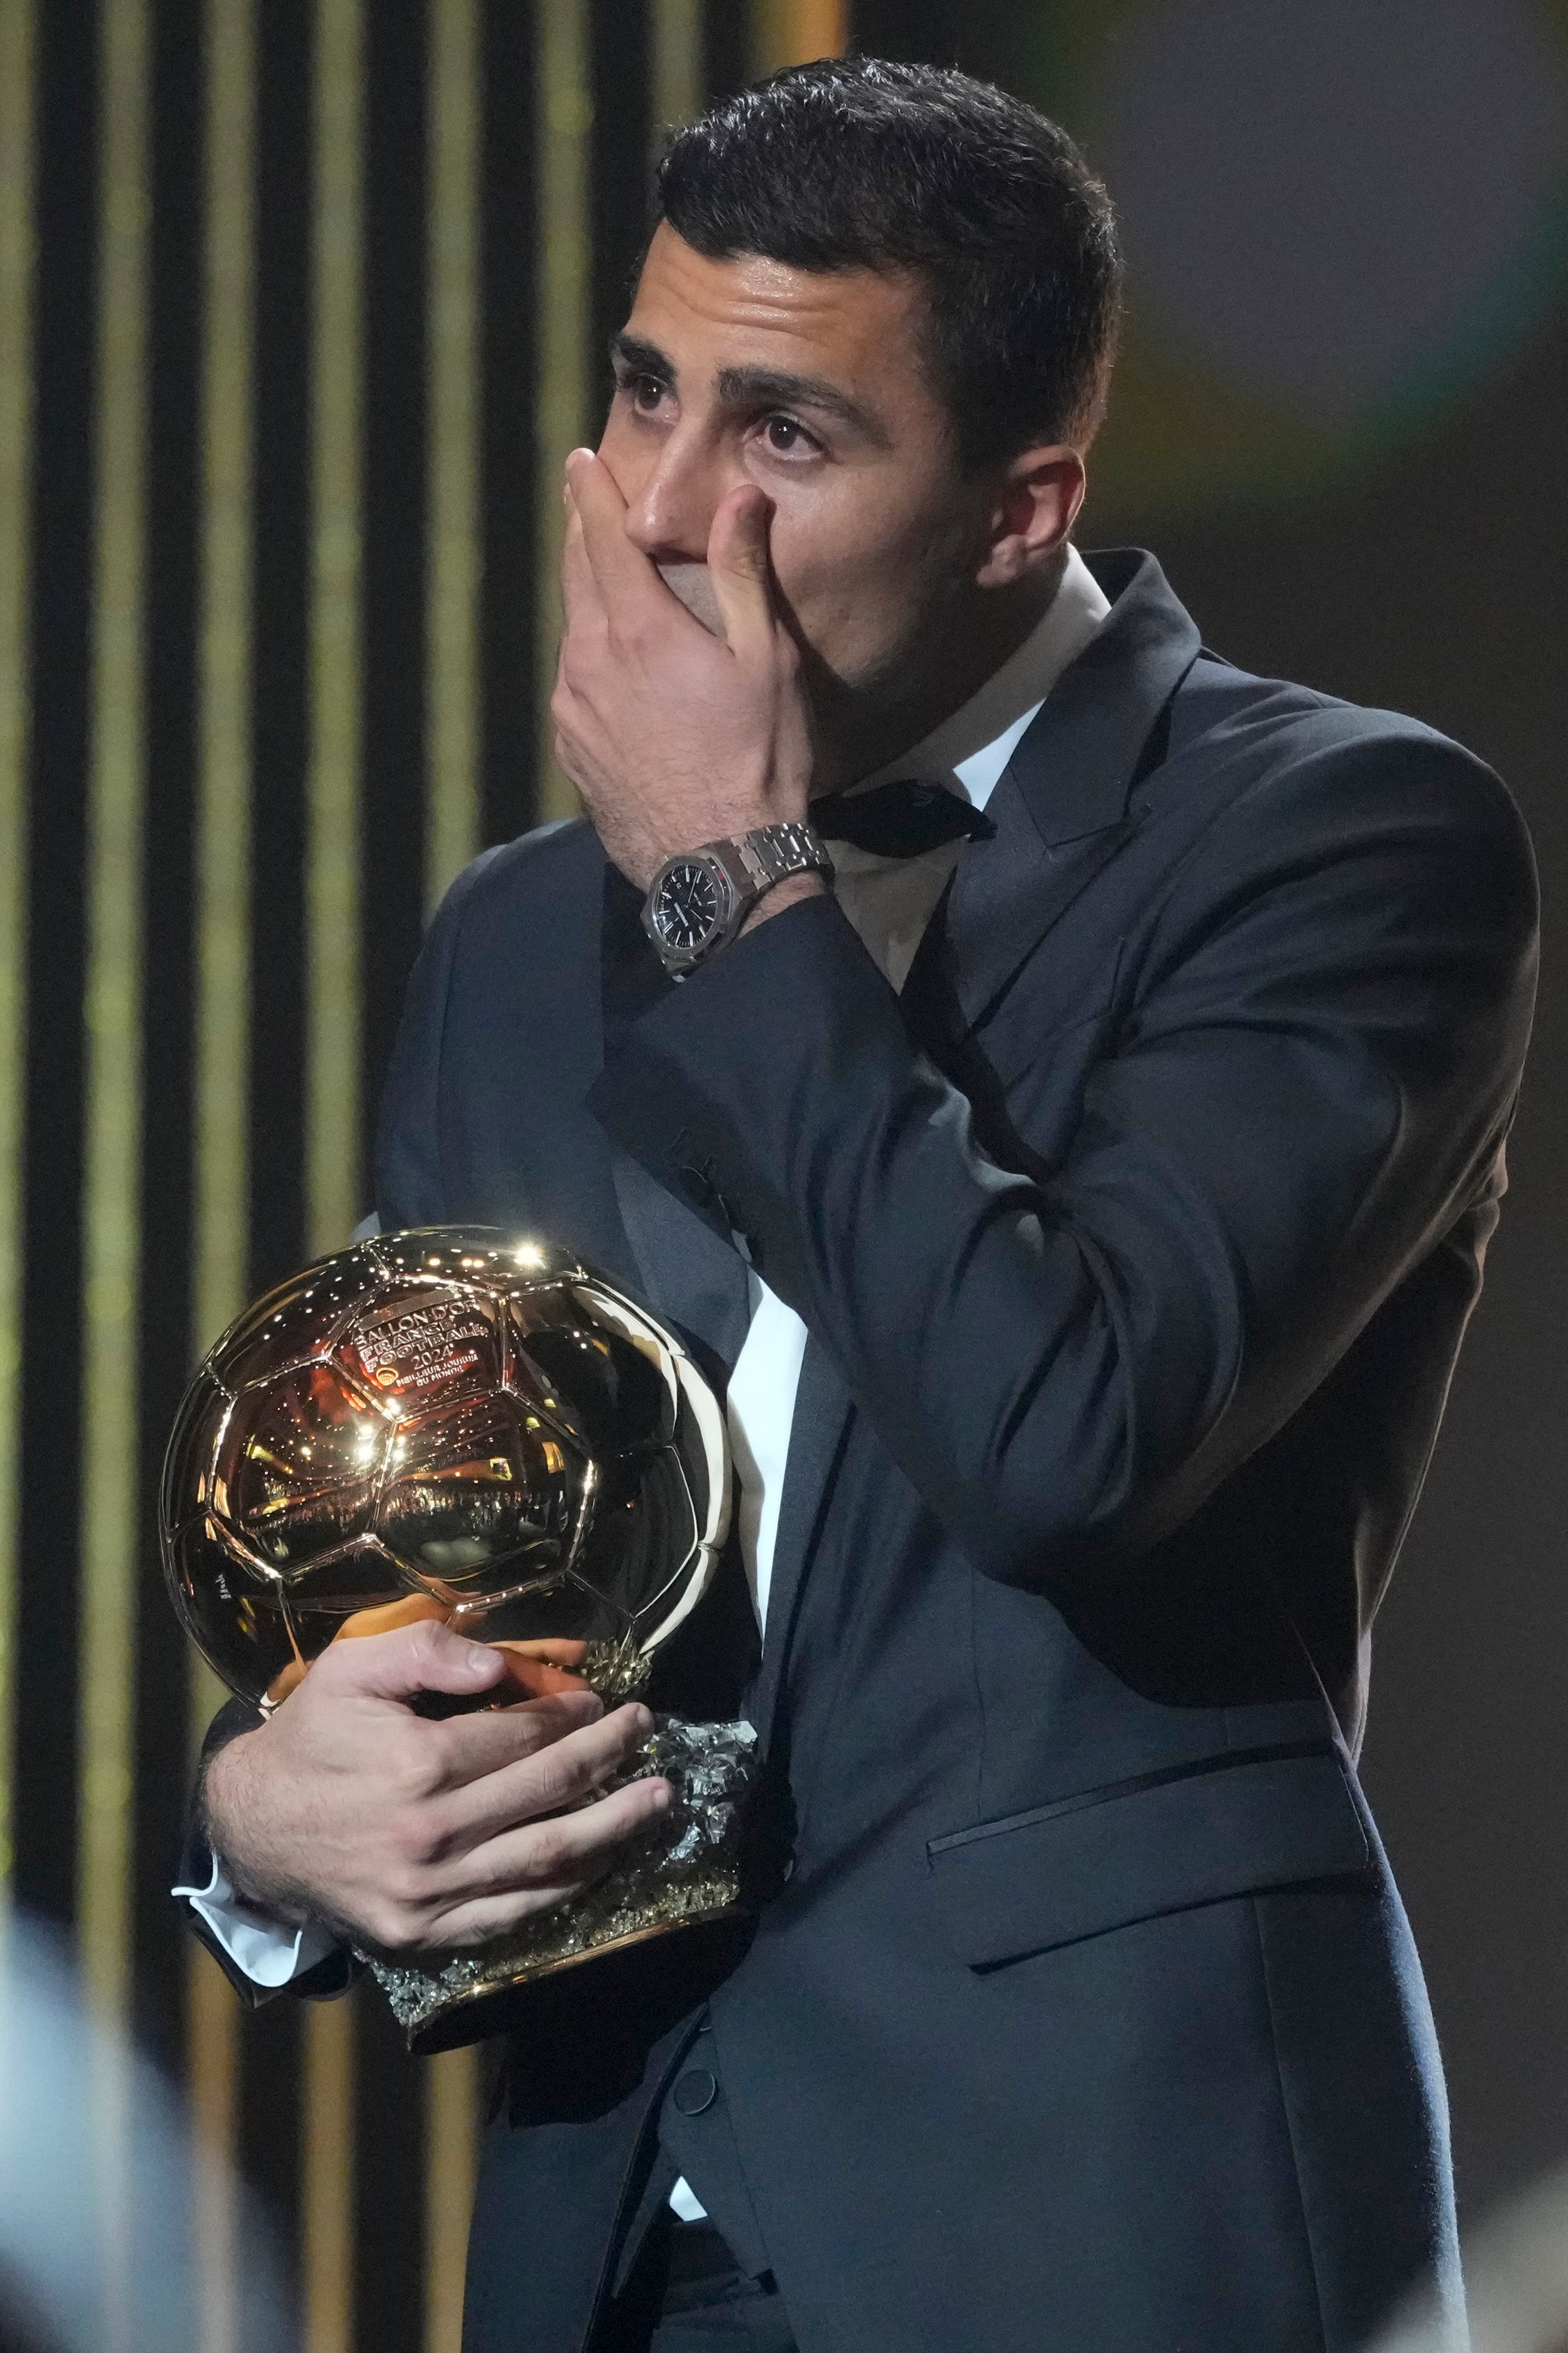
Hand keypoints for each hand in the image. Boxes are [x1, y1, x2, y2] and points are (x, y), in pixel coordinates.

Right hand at [200, 1619, 670, 1958]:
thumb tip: (501, 1663)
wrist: (250, 1830)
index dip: (574, 1715)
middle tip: (649, 1733)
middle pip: (548, 1793)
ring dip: (612, 1829)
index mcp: (418, 1764)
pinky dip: (564, 1890)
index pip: (524, 1737)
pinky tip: (600, 1863)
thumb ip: (426, 1650)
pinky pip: (512, 1915)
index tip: (605, 1699)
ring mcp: (429, 1892)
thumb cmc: (309, 1737)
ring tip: (658, 1802)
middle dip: (609, 1759)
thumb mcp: (350, 1668)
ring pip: (545, 1861)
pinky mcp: (422, 1934)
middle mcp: (432, 1834)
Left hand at [551, 449, 816, 888]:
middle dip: (582, 532)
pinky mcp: (570, 748)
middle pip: (576, 576)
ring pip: (574, 632)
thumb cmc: (756, 761)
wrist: (717, 864)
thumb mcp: (766, 661)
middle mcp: (588, 661)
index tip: (581, 461)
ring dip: (590, 601)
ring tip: (612, 586)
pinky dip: (591, 660)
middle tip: (585, 500)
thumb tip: (740, 496)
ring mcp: (571, 709)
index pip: (601, 538)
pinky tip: (618, 670)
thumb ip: (743, 573)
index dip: (592, 493)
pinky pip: (574, 684)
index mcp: (637, 629)